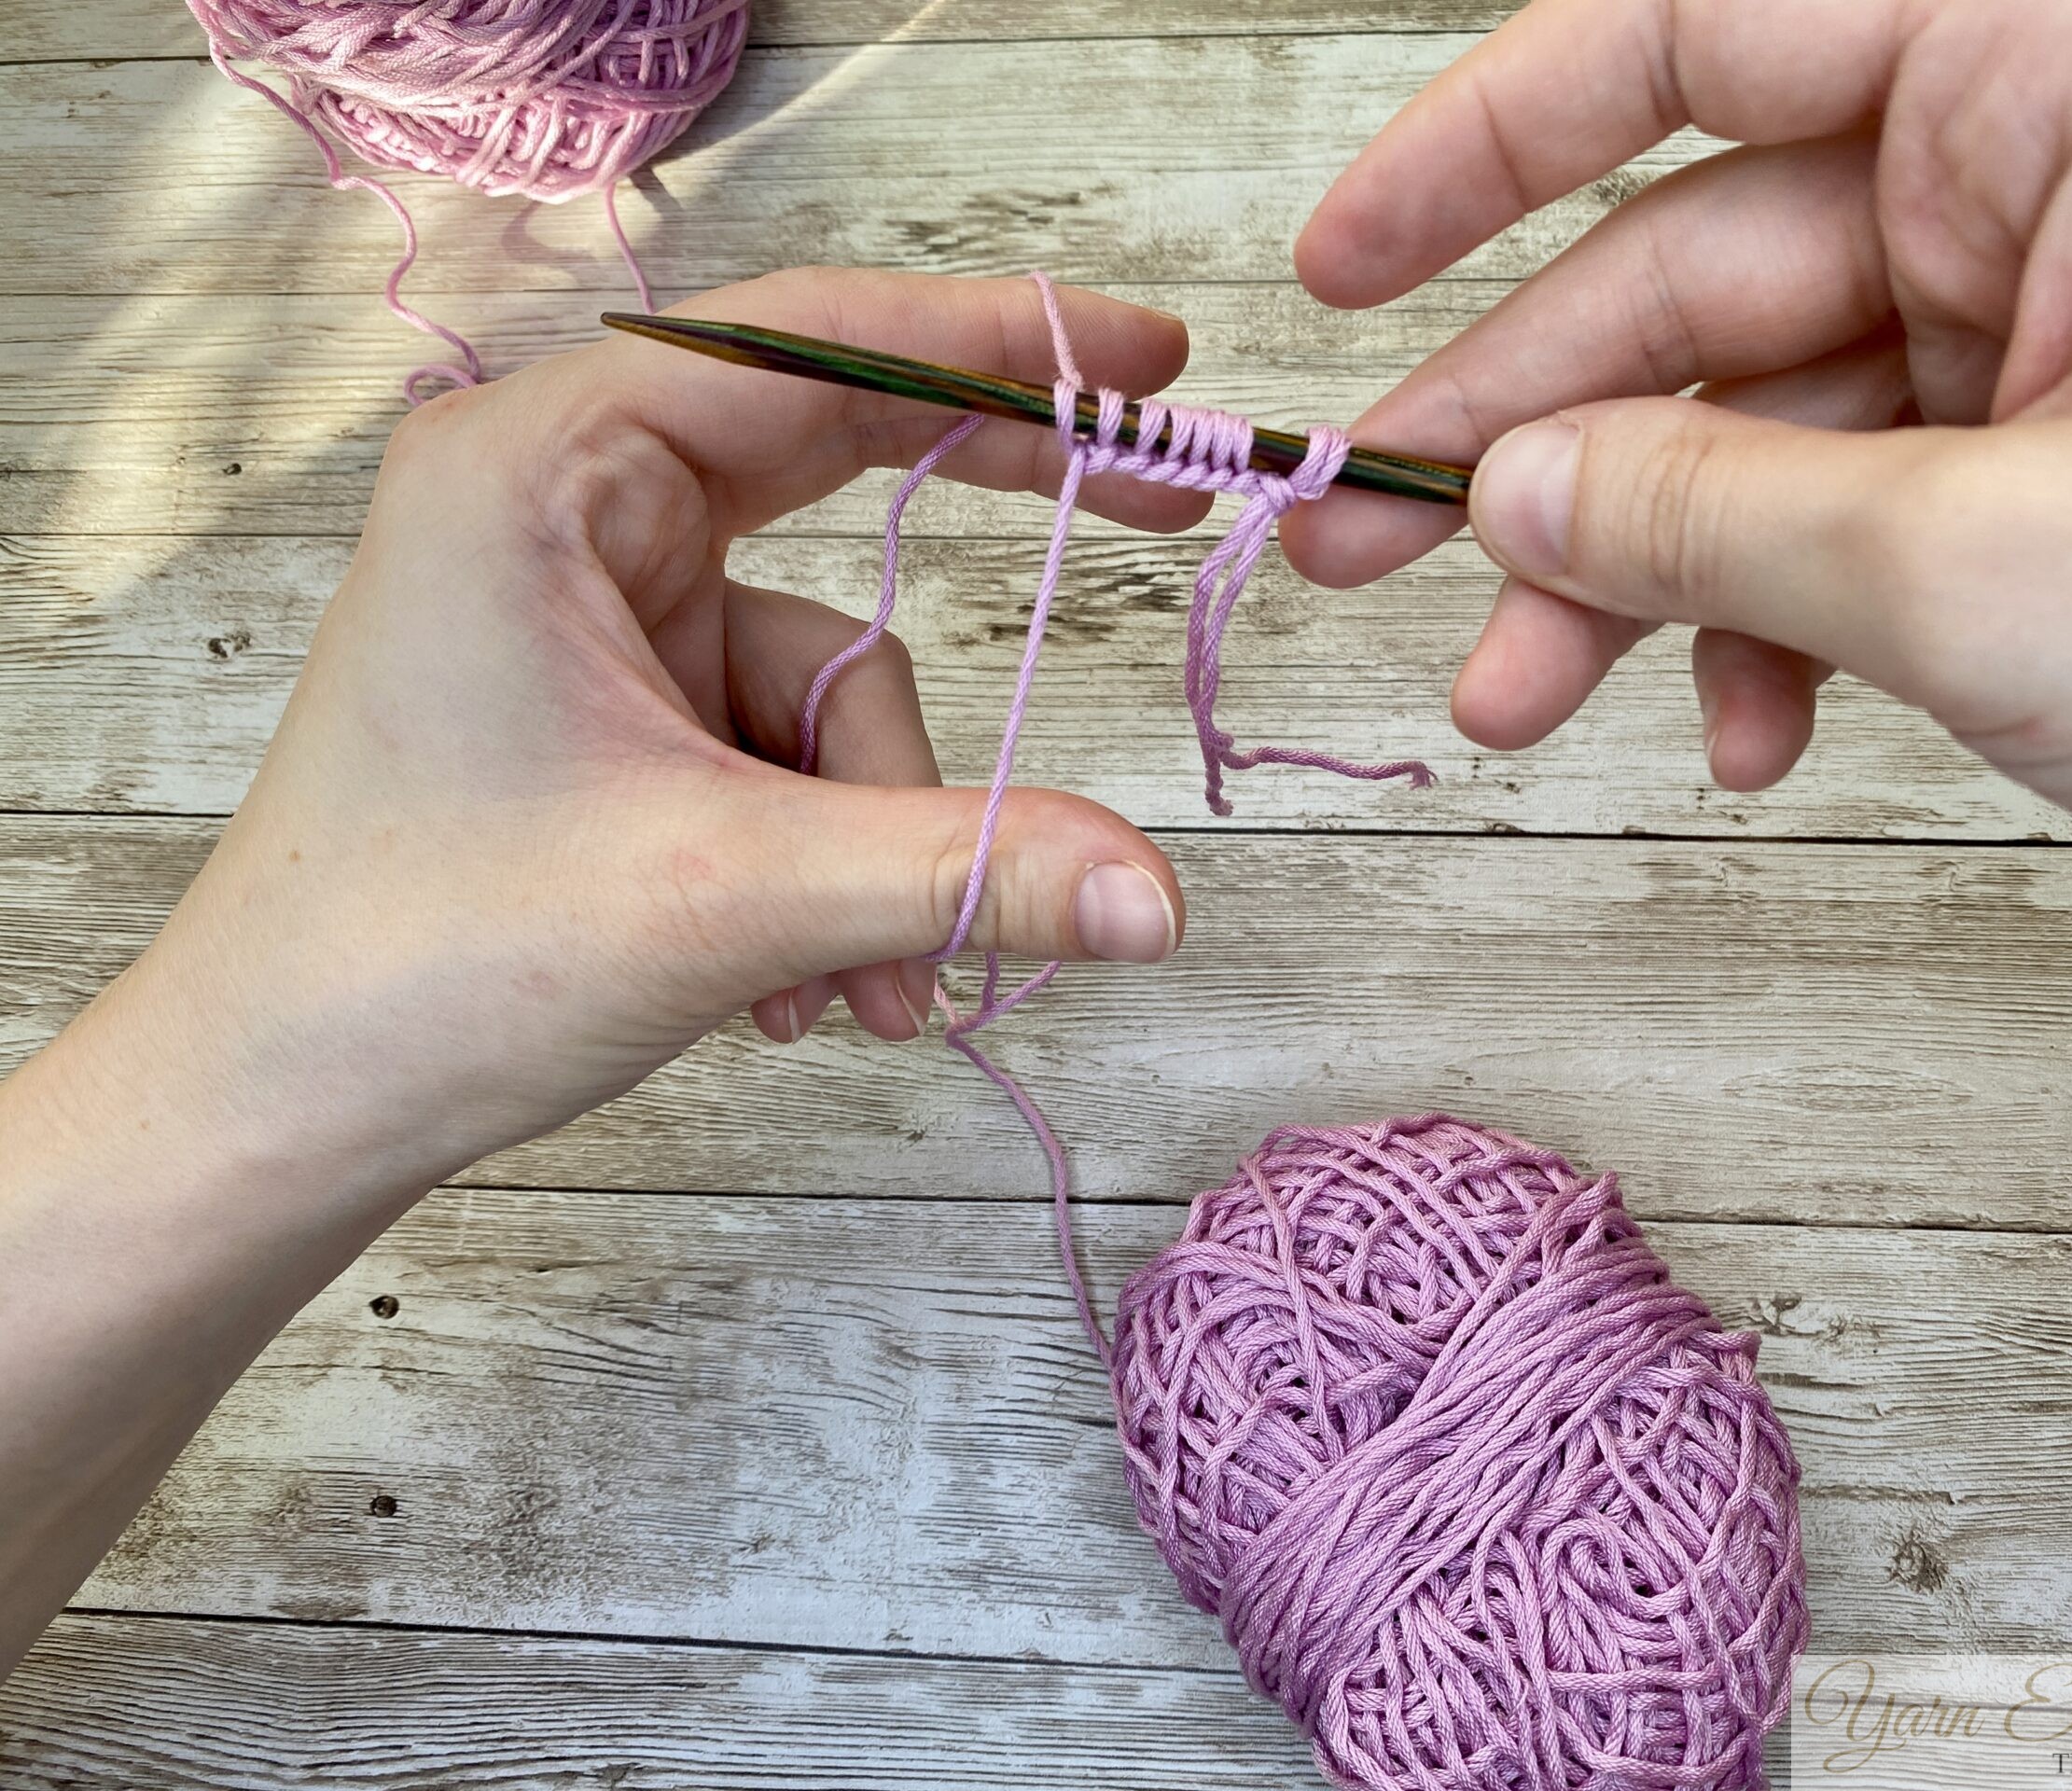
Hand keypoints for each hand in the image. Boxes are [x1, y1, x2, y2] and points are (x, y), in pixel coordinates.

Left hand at [111, 269, 1199, 1192]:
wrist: (282, 1106)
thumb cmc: (430, 958)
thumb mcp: (733, 897)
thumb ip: (968, 871)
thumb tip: (1166, 898)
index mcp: (545, 467)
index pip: (812, 349)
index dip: (999, 345)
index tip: (1148, 359)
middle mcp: (567, 507)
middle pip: (837, 477)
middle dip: (978, 558)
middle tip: (1157, 509)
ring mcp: (596, 611)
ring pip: (830, 677)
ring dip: (873, 842)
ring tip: (849, 987)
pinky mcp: (618, 707)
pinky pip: (789, 753)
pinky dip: (823, 866)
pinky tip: (790, 986)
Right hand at [1284, 0, 2071, 939]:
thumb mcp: (1981, 568)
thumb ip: (1703, 507)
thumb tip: (1511, 485)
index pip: (1704, 21)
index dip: (1487, 143)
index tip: (1348, 273)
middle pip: (1708, 247)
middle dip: (1536, 432)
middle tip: (1367, 550)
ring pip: (1769, 397)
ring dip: (1634, 565)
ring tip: (1516, 700)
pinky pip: (1864, 487)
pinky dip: (1779, 612)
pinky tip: (1744, 730)